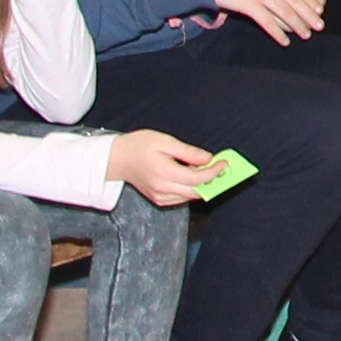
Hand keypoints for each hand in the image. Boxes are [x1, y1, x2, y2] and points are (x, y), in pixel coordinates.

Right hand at [106, 131, 227, 204]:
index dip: (213, 172)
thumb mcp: (164, 141)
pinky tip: (189, 175)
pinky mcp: (158, 200)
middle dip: (211, 180)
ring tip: (203, 168)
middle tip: (220, 167)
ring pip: (189, 196)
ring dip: (201, 184)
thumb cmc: (138, 146)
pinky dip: (189, 188)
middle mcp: (161, 188)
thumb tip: (208, 159)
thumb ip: (187, 152)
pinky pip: (181, 197)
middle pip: (196, 191)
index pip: (196, 178)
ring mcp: (159, 196)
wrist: (117, 159)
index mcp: (163, 172)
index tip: (223, 163)